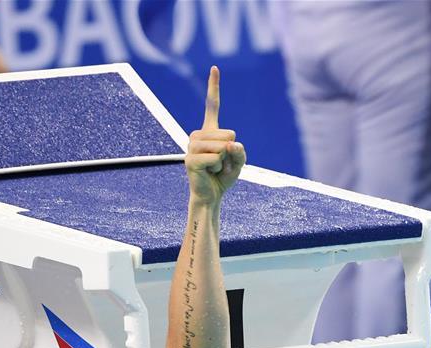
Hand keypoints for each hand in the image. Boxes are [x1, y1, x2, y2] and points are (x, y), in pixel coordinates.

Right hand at [186, 66, 245, 205]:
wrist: (210, 196)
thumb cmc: (223, 177)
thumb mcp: (239, 162)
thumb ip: (240, 151)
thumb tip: (230, 145)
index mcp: (209, 132)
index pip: (212, 106)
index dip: (213, 87)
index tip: (214, 67)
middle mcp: (198, 135)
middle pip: (227, 134)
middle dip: (230, 152)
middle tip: (220, 163)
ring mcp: (192, 146)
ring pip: (221, 147)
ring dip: (223, 161)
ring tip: (214, 168)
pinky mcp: (190, 160)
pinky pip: (215, 158)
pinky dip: (218, 167)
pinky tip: (209, 172)